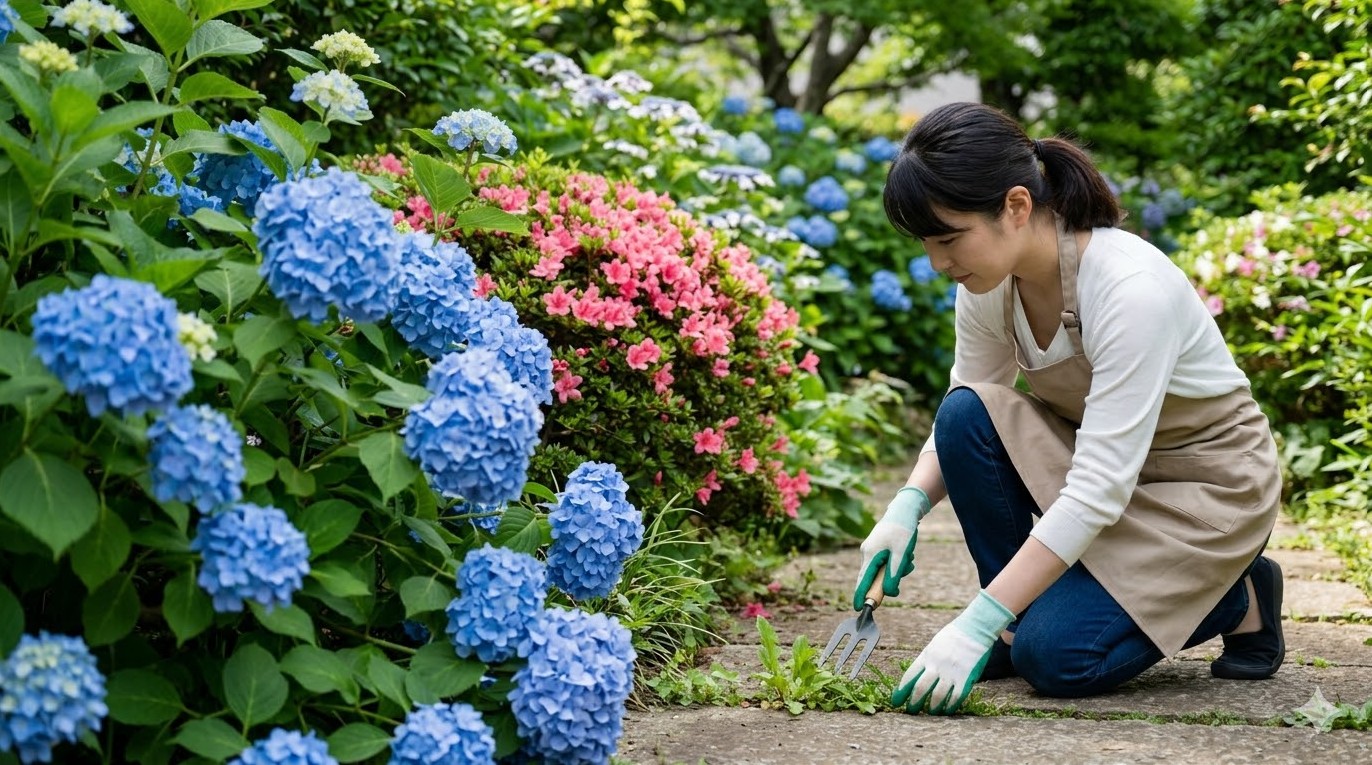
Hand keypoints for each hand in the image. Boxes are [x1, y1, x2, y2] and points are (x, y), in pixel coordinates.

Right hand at [852, 486, 930, 609]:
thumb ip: (894, 574)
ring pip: (883, 569)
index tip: (858, 608)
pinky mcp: (879, 547)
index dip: (861, 595)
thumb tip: (889, 592)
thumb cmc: (902, 530)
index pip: (863, 581)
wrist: (905, 510)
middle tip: (906, 567)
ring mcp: (872, 549)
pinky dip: (897, 562)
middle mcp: (867, 553)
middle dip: (890, 578)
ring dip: (897, 568)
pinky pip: (886, 562)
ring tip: (910, 556)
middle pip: (875, 576)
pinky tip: (907, 553)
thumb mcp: (901, 554)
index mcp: (870, 555)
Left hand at [892, 590, 1014, 714]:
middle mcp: (936, 666)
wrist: (974, 629)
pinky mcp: (965, 678)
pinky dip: (950, 706)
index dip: (901, 691)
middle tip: (910, 711)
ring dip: (932, 708)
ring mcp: (951, 673)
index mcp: (926, 656)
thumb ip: (927, 660)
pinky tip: (947, 711)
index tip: (895, 701)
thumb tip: (917, 675)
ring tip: (929, 713)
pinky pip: (956, 697)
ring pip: (938, 696)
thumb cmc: (954, 636)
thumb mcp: (934, 645)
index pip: (909, 676)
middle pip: (920, 689)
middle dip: (914, 703)